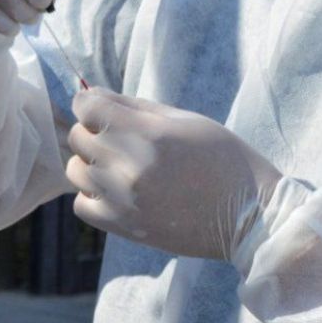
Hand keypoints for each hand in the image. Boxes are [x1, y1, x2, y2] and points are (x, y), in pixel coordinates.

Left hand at [65, 88, 281, 260]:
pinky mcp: (122, 227)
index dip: (92, 103)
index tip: (104, 108)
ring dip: (92, 163)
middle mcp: (127, 167)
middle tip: (122, 137)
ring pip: (75, 171)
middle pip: (78, 137)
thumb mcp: (185, 119)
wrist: (246, 214)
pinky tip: (118, 190)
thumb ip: (135, 106)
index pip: (87, 107)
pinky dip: (93, 194)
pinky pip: (82, 204)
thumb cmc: (222, 157)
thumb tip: (94, 95)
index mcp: (147, 134)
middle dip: (94, 130)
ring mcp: (121, 200)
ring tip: (121, 165)